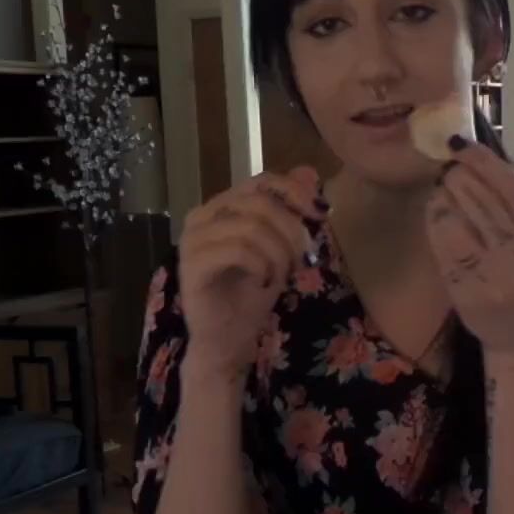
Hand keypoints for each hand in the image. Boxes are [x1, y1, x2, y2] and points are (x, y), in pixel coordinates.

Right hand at [178, 167, 324, 380]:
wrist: (226, 341)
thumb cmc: (250, 296)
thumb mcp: (279, 250)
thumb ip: (288, 213)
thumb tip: (309, 172)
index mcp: (221, 207)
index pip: (261, 180)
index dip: (294, 192)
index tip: (320, 215)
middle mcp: (202, 216)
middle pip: (258, 202)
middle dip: (291, 230)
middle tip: (303, 259)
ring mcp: (193, 239)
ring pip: (250, 225)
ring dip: (278, 252)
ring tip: (282, 275)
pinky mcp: (193, 264)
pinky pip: (238, 249)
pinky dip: (261, 265)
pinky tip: (264, 282)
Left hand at [424, 138, 513, 356]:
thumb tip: (486, 163)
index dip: (484, 162)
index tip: (463, 144)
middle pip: (483, 202)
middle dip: (460, 175)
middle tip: (449, 163)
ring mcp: (491, 280)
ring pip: (458, 220)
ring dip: (445, 193)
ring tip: (443, 184)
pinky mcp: (463, 291)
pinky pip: (442, 244)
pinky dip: (435, 218)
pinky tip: (436, 207)